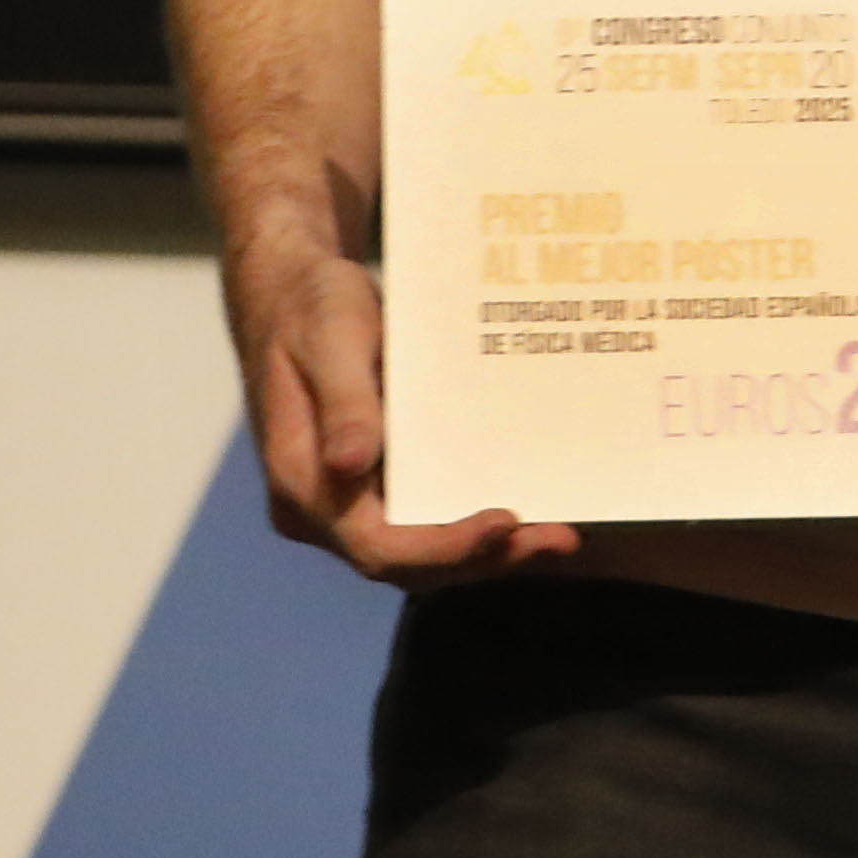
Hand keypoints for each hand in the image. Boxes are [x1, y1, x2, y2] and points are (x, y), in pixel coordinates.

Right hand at [222, 229, 578, 588]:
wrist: (296, 295)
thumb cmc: (312, 310)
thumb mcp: (328, 341)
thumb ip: (343, 403)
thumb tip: (350, 466)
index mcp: (301, 482)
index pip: (374, 544)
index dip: (442, 547)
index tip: (505, 522)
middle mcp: (324, 508)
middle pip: (407, 563)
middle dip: (484, 558)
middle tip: (561, 539)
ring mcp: (350, 502)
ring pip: (422, 553)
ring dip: (490, 552)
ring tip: (560, 536)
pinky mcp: (378, 486)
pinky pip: (428, 521)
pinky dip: (477, 527)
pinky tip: (533, 511)